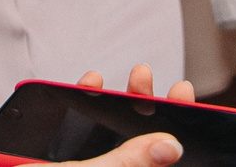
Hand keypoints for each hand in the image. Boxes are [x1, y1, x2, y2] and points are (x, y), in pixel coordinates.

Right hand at [0, 65, 198, 166]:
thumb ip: (125, 163)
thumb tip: (170, 147)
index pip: (152, 164)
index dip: (176, 138)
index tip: (190, 105)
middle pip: (136, 148)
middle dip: (152, 113)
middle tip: (167, 86)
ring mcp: (69, 164)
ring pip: (108, 136)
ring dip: (122, 103)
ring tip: (137, 77)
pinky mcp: (46, 156)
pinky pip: (75, 130)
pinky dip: (84, 104)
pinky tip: (90, 82)